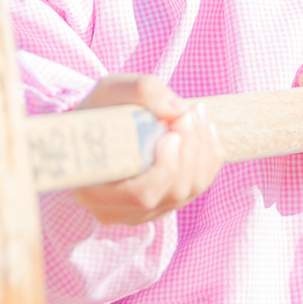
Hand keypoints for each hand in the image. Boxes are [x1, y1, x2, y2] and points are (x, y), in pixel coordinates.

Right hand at [67, 75, 222, 224]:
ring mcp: (143, 213)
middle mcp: (118, 210)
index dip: (165, 168)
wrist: (99, 127)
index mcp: (93, 191)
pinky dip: (208, 156)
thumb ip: (140, 90)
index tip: (172, 134)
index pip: (141, 195)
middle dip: (190, 150)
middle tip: (188, 113)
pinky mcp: (164, 204)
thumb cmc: (98, 110)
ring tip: (195, 114)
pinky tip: (204, 129)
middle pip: (172, 192)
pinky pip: (198, 185)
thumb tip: (179, 108)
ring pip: (190, 189)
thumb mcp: (109, 90)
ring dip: (202, 149)